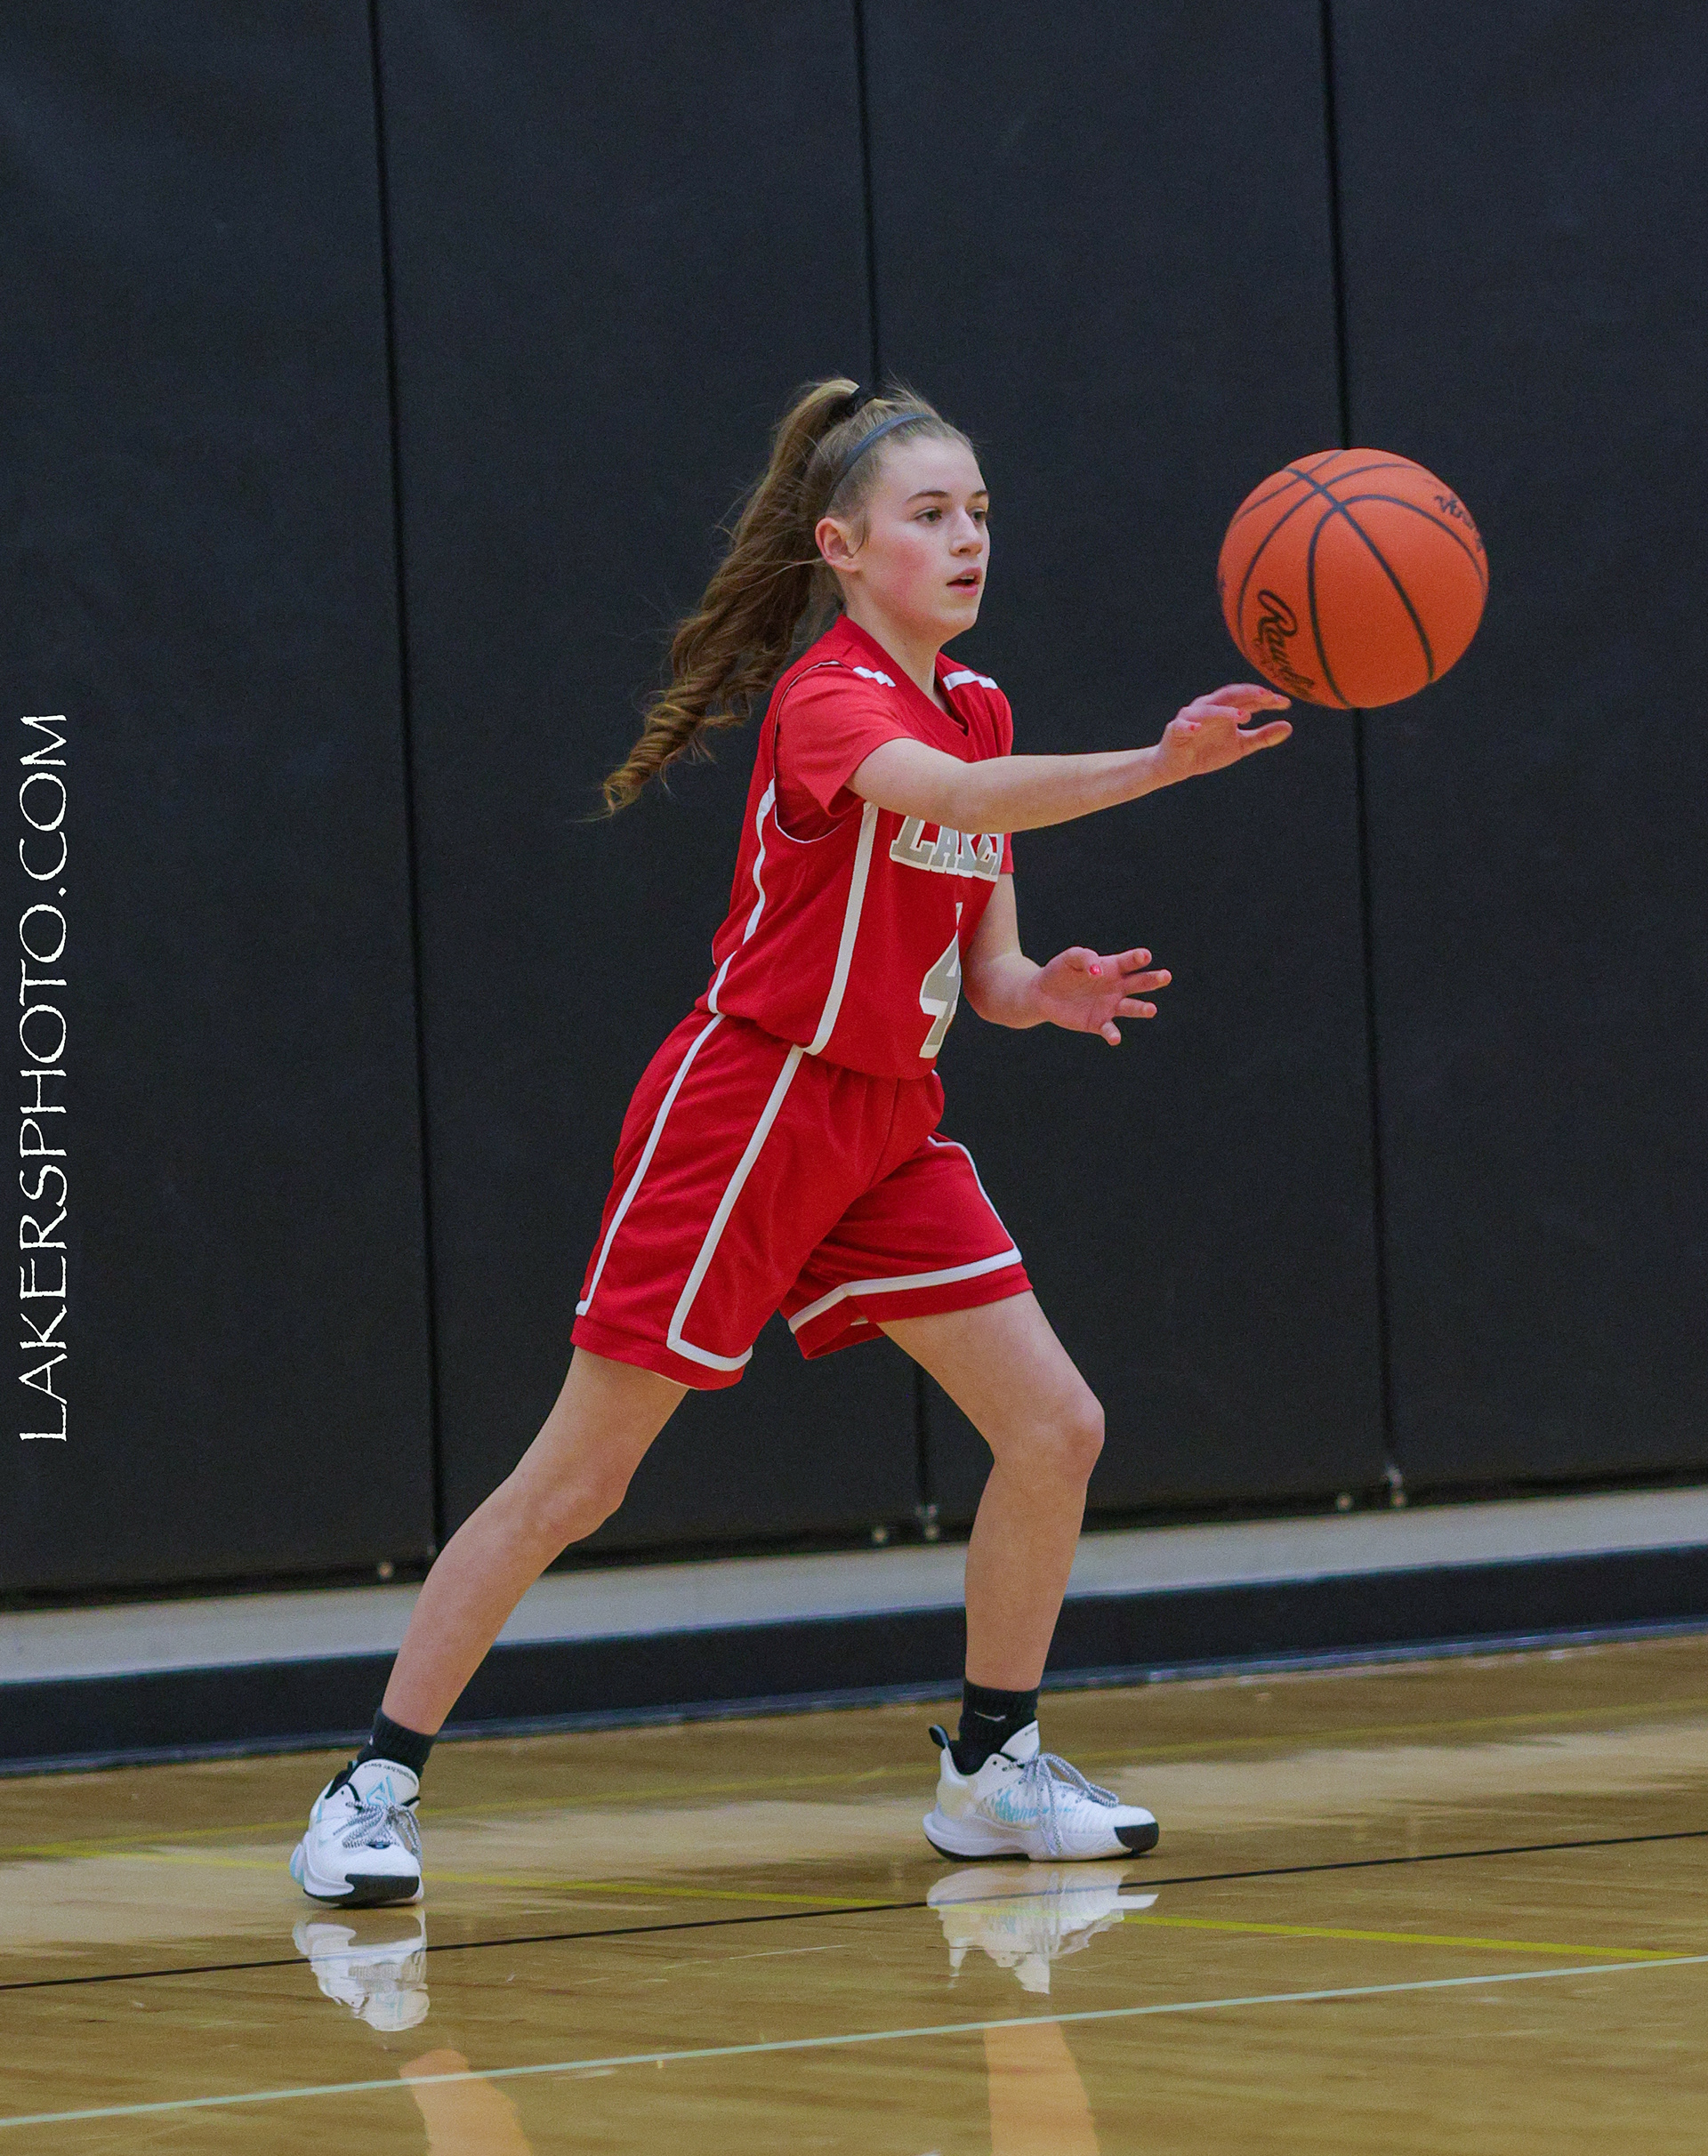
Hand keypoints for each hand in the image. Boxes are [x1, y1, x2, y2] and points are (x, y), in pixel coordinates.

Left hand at [1032, 945, 1171, 1045]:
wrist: (1043, 994)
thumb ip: (1085, 958)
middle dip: (1153, 980)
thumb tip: (1098, 972)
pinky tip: (1114, 1037)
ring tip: (1151, 1009)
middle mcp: (1117, 987)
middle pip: (1140, 983)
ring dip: (1142, 1009)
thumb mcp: (1070, 958)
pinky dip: (1113, 1034)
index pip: (1130, 962)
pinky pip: (1109, 1029)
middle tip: (1165, 976)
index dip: (1138, 958)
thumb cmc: (1060, 971)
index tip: (1145, 956)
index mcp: (1113, 967)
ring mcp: (1110, 1006)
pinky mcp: (1098, 1023)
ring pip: (1131, 1007)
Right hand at [1152, 683, 1291, 783]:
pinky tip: (1197, 729)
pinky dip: (1189, 726)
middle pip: (1230, 695)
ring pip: (1208, 709)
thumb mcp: (1240, 746)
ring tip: (1243, 716)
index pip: (1248, 699)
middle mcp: (1209, 706)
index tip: (1285, 702)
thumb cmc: (1208, 751)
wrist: (1177, 765)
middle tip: (1267, 696)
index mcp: (1226, 708)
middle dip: (1248, 694)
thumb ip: (1262, 737)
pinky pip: (1182, 726)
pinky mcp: (1175, 730)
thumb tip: (1289, 726)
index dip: (1266, 699)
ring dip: (1225, 711)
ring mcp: (1191, 717)